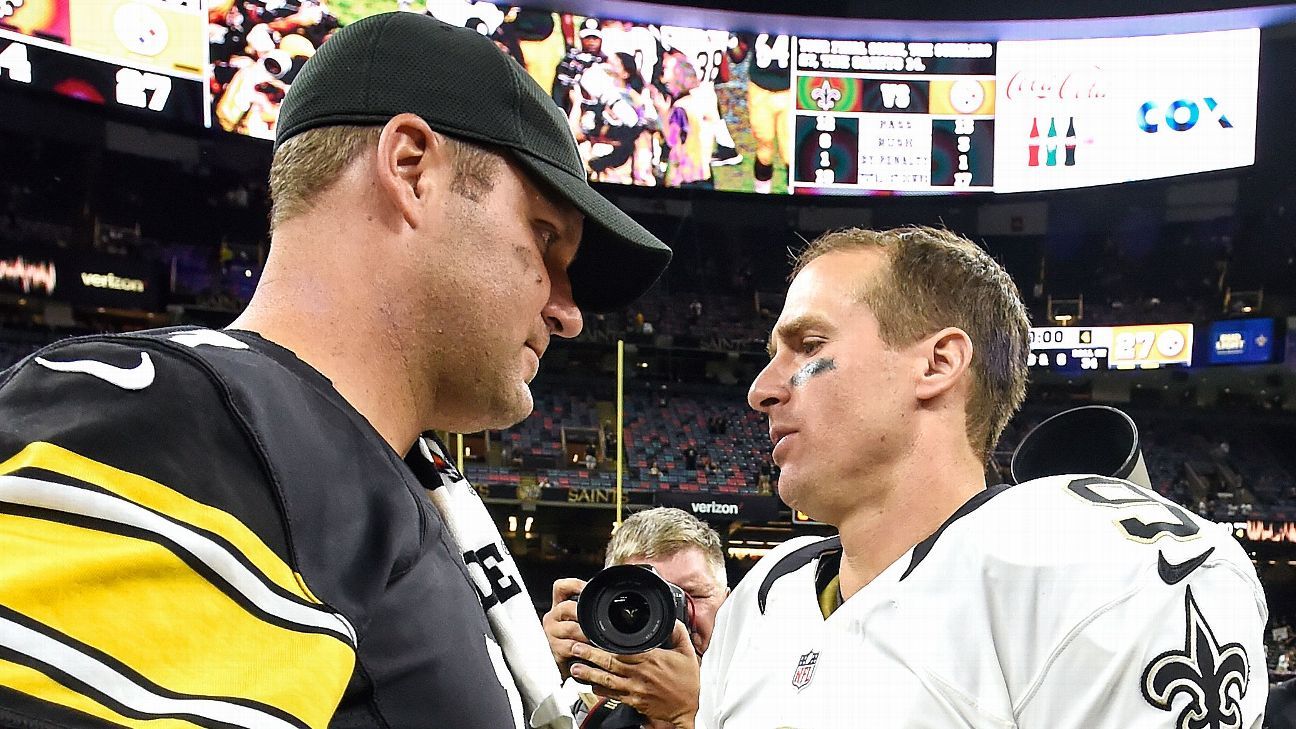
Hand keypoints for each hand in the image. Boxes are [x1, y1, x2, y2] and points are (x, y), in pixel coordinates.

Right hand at [541, 577, 587, 679]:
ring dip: (587, 633)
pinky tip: (591, 650)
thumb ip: (588, 610)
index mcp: (559, 607)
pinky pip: (571, 647)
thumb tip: (611, 595)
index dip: (574, 584)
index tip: (586, 587)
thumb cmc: (576, 643)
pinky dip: (583, 649)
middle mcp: (553, 618)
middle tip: (597, 619)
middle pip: (566, 607)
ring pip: (570, 627)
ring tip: (597, 637)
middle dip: (584, 613)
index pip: (560, 587)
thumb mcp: (580, 622)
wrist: (565, 668)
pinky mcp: (555, 651)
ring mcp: (552, 634)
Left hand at [568, 620, 698, 728]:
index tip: (593, 636)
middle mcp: (640, 675)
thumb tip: (671, 619)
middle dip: (590, 655)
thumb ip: (677, 632)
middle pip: (610, 663)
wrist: (688, 709)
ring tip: (575, 668)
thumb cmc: (687, 682)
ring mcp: (635, 690)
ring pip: (607, 681)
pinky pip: (612, 695)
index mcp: (651, 660)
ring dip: (589, 674)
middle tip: (574, 648)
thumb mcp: (688, 652)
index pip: (623, 650)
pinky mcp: (633, 702)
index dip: (606, 644)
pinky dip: (599, 690)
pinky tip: (589, 685)